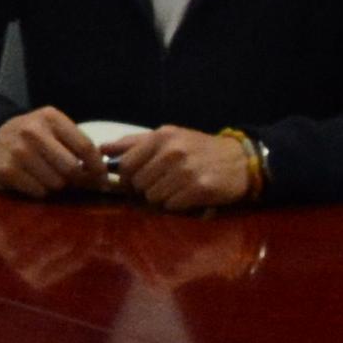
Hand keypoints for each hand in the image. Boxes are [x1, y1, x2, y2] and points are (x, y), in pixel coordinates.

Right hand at [0, 106, 105, 197]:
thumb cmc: (34, 134)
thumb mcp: (55, 128)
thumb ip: (77, 144)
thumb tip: (101, 173)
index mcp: (50, 118)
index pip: (84, 146)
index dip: (98, 166)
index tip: (103, 178)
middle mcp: (32, 132)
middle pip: (71, 167)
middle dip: (78, 179)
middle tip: (77, 181)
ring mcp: (17, 152)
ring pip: (56, 183)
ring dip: (58, 184)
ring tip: (50, 176)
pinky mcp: (5, 170)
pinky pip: (38, 191)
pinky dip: (41, 190)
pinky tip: (34, 179)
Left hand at [106, 126, 264, 214]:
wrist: (239, 160)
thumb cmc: (198, 149)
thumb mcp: (168, 137)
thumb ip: (133, 143)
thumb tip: (102, 149)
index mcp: (161, 137)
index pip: (126, 165)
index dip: (126, 178)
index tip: (136, 181)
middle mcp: (173, 151)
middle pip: (138, 184)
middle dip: (145, 188)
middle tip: (162, 184)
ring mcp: (187, 170)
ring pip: (152, 197)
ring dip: (162, 197)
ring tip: (177, 188)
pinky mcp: (199, 188)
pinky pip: (171, 205)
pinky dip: (177, 204)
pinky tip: (188, 195)